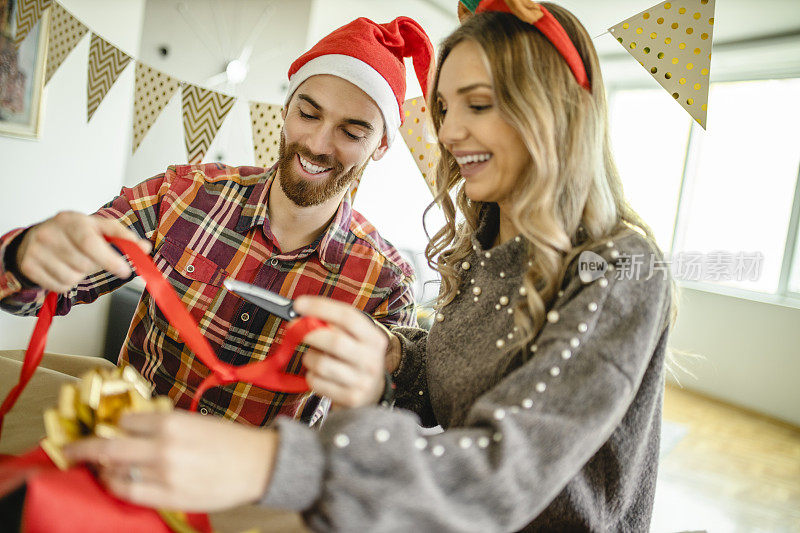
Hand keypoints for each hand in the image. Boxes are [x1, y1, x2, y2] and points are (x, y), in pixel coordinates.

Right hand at [15, 211, 151, 291]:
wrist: (35, 238)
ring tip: (74, 261)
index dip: (110, 259)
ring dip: (80, 276)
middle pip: (84, 264)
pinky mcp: (28, 266)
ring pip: (72, 278)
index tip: (125, 270)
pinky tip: (62, 268)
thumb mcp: (97, 227)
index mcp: (71, 220)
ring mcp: (36, 250)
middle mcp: (50, 232)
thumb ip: (122, 237)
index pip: (90, 242)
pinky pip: (59, 286)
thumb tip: (145, 248)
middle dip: (94, 266)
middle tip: (90, 257)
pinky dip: (66, 283)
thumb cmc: (73, 233)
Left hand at [63, 411, 277, 511]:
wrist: (258, 465)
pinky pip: (129, 492)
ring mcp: (164, 475)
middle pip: (108, 447)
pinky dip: (116, 486)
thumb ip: (164, 424)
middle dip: (83, 447)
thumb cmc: (231, 440)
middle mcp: (163, 447)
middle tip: (70, 448)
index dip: (114, 424)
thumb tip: (133, 428)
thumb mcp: (196, 421)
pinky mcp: (169, 497)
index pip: (125, 421)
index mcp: (172, 422)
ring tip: (101, 467)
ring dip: (103, 469)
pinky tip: (116, 482)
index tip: (107, 427)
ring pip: (115, 472)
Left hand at [294, 296, 388, 409]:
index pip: (348, 316)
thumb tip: (303, 316)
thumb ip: (333, 326)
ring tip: (314, 359)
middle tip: (298, 332)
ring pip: (321, 363)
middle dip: (310, 334)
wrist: (372, 393)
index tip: (299, 304)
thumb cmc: (354, 360)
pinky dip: (311, 377)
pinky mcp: (351, 398)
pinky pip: (317, 382)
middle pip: (334, 340)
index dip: (321, 307)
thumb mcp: (354, 340)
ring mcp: (362, 381)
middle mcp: (372, 359)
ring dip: (309, 358)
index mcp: (374, 338)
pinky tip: (319, 376)